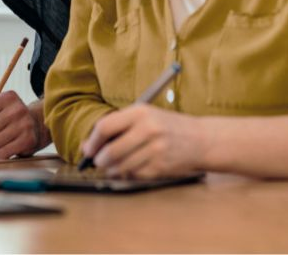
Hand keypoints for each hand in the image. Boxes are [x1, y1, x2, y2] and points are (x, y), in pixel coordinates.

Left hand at [82, 104, 202, 178]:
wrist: (200, 139)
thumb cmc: (166, 126)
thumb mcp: (145, 116)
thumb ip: (118, 126)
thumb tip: (87, 145)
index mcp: (141, 112)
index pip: (105, 127)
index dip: (93, 141)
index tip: (88, 149)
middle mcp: (149, 129)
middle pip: (110, 151)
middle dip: (99, 160)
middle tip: (98, 162)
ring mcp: (156, 149)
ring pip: (120, 167)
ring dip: (112, 170)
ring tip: (114, 167)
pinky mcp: (160, 166)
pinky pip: (134, 175)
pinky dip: (127, 175)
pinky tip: (130, 168)